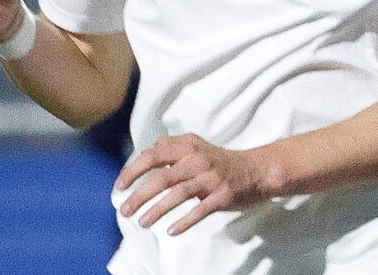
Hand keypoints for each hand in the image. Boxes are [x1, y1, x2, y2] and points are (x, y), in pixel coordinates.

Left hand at [116, 133, 271, 233]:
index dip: (133, 170)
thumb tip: (148, 150)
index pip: (153, 155)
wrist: (257, 169)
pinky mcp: (222, 195)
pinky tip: (171, 231)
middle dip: (139, 195)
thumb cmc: (221, 161)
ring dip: (157, 210)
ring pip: (178, 194)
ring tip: (142, 222)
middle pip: (162, 177)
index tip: (119, 185)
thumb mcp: (197, 146)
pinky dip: (184, 221)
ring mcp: (211, 178)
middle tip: (124, 210)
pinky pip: (200, 210)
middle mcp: (197, 159)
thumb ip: (173, 147)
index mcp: (187, 146)